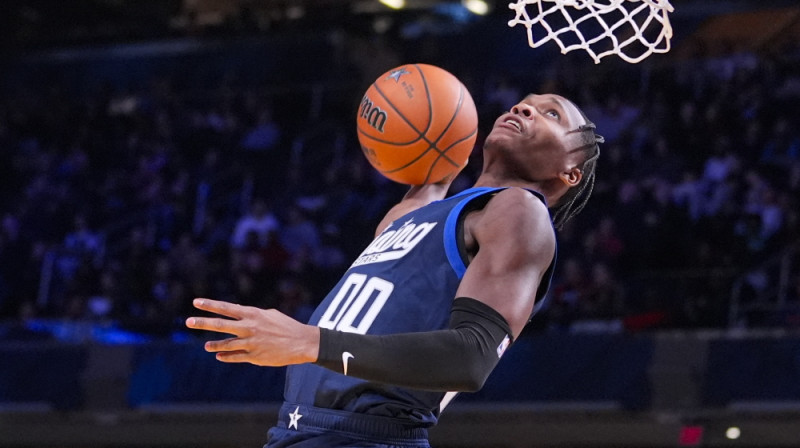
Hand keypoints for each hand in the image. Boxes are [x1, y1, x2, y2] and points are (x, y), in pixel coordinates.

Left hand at [185, 298, 319, 365]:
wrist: (302, 343)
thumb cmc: (286, 326)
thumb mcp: (269, 315)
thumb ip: (252, 315)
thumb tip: (238, 315)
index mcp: (253, 314)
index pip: (227, 308)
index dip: (210, 305)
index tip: (196, 302)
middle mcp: (250, 327)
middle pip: (221, 325)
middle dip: (203, 323)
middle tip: (188, 321)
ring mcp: (251, 343)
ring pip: (226, 344)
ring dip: (214, 345)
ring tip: (206, 346)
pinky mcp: (255, 357)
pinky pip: (236, 357)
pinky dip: (226, 357)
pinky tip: (218, 356)